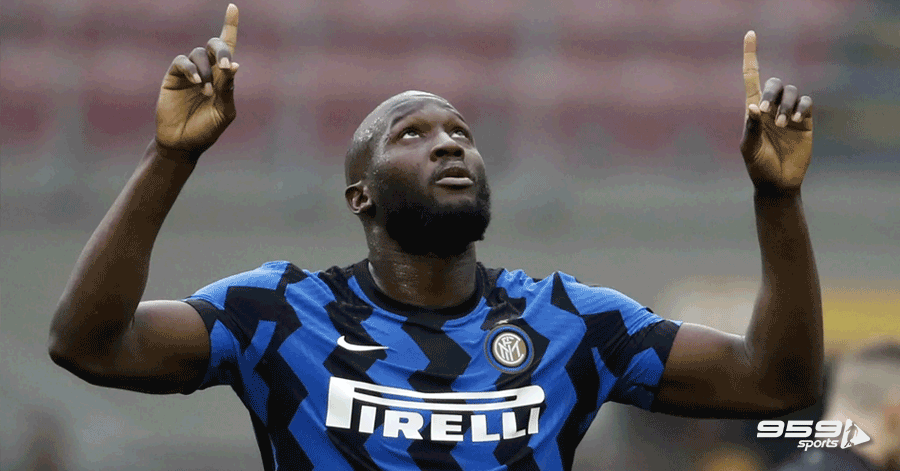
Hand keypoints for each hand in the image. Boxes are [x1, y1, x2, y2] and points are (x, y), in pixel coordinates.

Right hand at [155, 4, 239, 155]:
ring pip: (199, 54)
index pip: (228, 47)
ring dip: (206, 71)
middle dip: (221, 50)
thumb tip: (234, 67)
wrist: (183, 144)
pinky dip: (191, 69)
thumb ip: (228, 91)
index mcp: (223, 77)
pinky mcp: (173, 76)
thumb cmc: (206, 130)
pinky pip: (182, 61)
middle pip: (215, 44)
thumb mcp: (224, 113)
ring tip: (206, 92)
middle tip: (226, 66)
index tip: (233, 7)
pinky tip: (196, 82)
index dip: (230, 26)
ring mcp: (190, 72)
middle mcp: (207, 69)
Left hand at [740, 31, 812, 194]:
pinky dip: (801, 107)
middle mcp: (770, 108)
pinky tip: (795, 121)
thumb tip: (753, 106)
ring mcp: (788, 113)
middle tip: (765, 111)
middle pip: (773, 82)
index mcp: (752, 110)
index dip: (750, 55)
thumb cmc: (758, 167)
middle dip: (770, 93)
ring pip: (791, 91)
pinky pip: (806, 102)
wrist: (778, 183)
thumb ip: (751, 127)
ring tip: (783, 125)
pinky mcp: (805, 121)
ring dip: (786, 104)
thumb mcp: (750, 148)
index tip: (750, 34)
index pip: (751, 77)